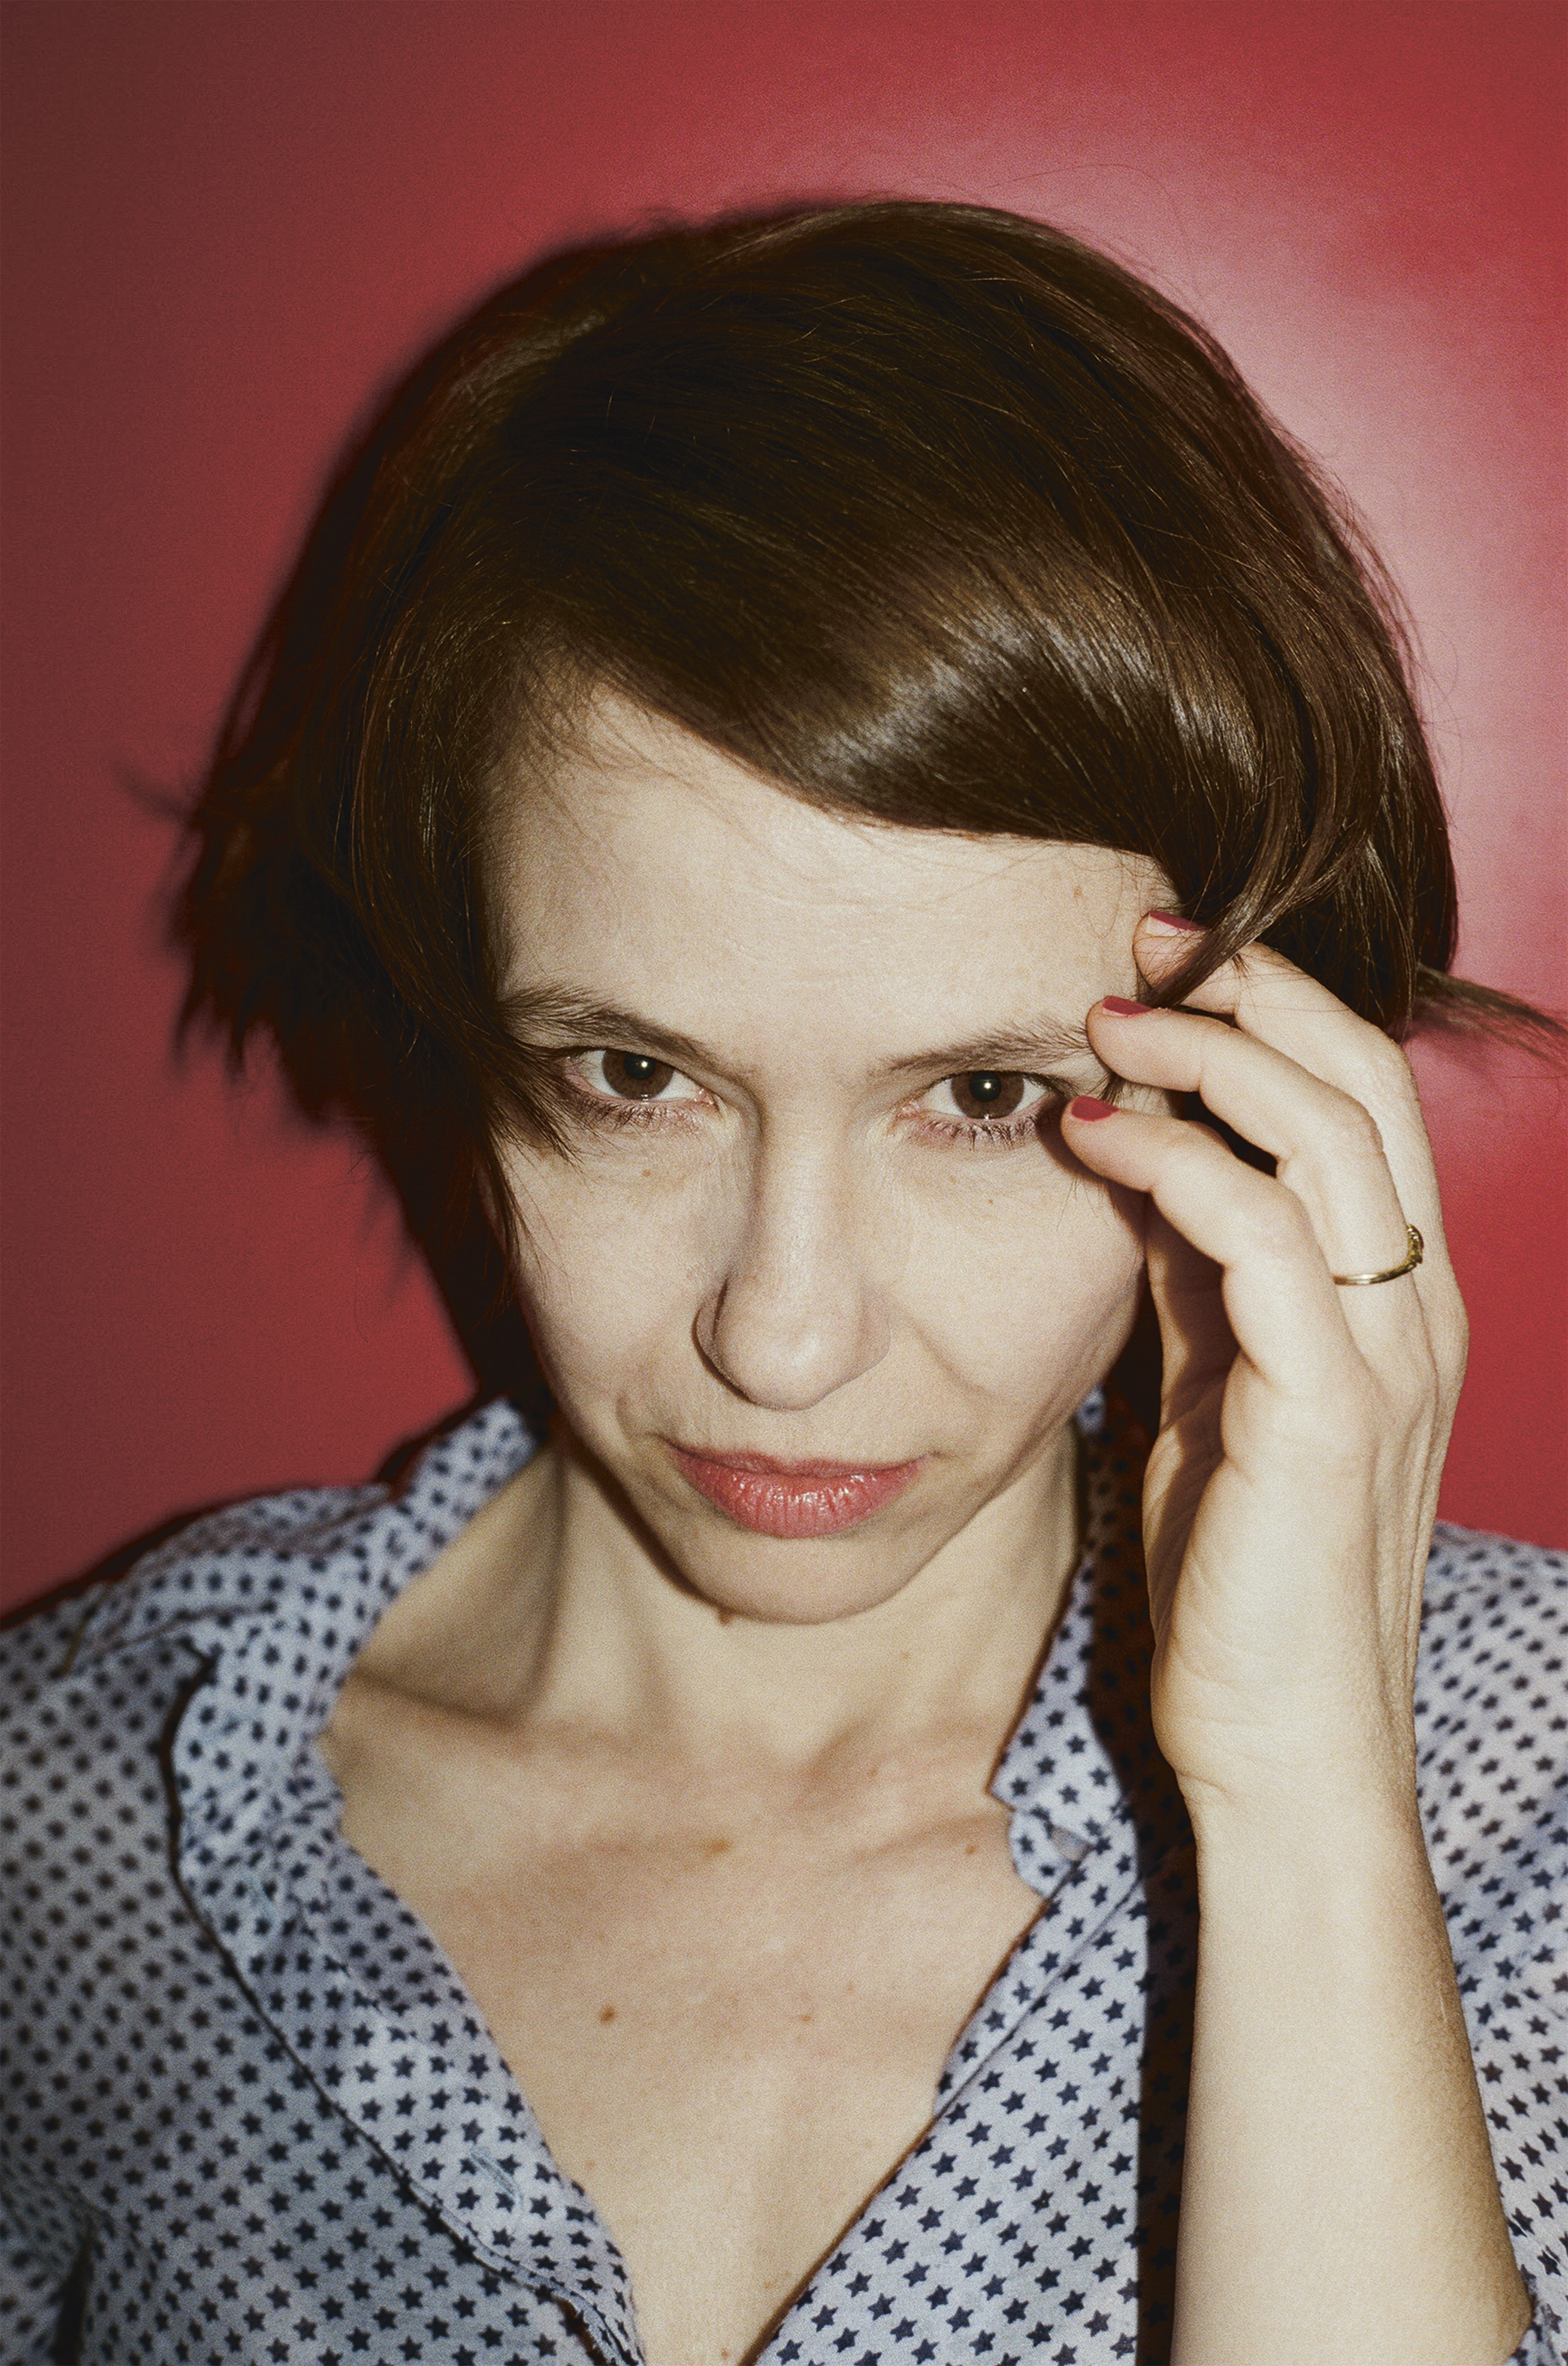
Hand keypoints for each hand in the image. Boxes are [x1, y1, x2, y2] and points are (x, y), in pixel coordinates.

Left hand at [1063, 918, 1467, 1822]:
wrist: (1281, 1749)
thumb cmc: (1240, 1579)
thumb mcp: (1217, 1393)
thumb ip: (1201, 1283)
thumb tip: (1143, 1167)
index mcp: (1396, 1301)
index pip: (1366, 1105)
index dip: (1278, 1011)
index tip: (1169, 963)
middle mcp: (1414, 1310)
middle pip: (1366, 1086)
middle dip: (1256, 992)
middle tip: (1143, 940)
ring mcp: (1384, 1357)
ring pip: (1330, 1137)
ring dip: (1213, 1055)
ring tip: (1106, 1016)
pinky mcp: (1329, 1410)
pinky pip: (1264, 1237)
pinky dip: (1178, 1163)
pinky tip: (1094, 1133)